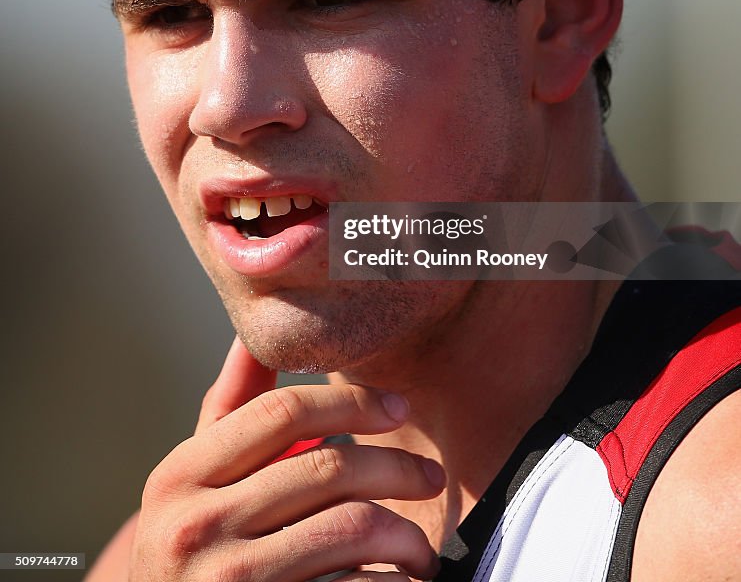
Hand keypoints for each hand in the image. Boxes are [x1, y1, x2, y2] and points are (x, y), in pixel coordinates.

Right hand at [128, 337, 443, 581]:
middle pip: (328, 467)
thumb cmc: (192, 552)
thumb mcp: (192, 485)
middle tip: (430, 476)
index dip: (352, 402)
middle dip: (397, 467)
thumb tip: (251, 335)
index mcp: (180, 475)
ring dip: (406, 535)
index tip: (398, 409)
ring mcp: (228, 581)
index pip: (282, 412)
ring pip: (352, 527)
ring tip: (419, 547)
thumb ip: (227, 413)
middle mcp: (195, 526)